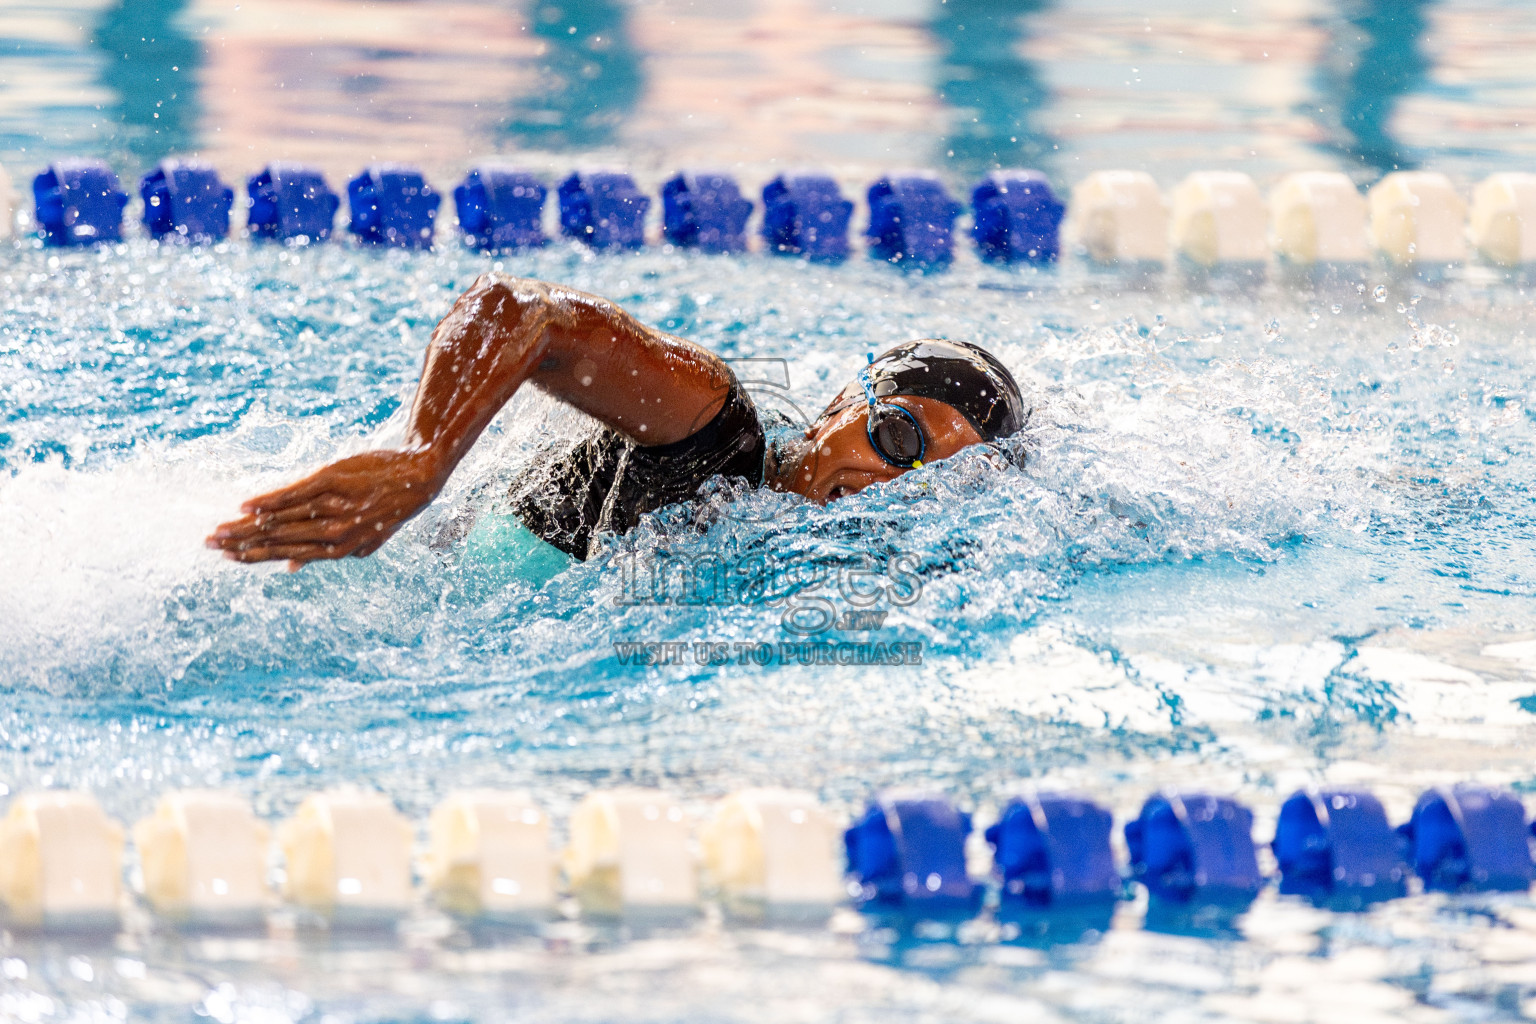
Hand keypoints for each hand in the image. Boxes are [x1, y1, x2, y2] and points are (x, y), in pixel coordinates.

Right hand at [207, 449, 444, 569]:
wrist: (419, 476)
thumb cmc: (388, 508)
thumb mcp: (365, 539)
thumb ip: (328, 553)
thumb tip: (290, 569)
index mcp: (339, 549)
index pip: (288, 555)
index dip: (256, 557)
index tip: (229, 558)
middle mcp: (334, 532)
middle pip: (279, 540)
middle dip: (242, 544)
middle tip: (210, 545)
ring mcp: (333, 506)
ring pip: (282, 520)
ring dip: (247, 526)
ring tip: (220, 529)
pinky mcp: (332, 480)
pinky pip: (295, 494)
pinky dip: (270, 501)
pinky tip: (246, 506)